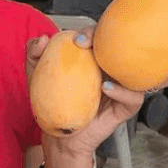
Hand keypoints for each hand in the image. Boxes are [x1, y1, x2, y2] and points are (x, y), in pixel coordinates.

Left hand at [24, 31, 143, 156]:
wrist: (59, 136)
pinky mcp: (125, 107)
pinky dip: (123, 91)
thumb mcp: (36, 75)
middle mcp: (111, 70)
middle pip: (120, 47)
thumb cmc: (52, 103)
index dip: (92, 31)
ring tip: (101, 64)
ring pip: (133, 69)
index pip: (100, 37)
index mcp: (94, 59)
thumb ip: (34, 53)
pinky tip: (106, 88)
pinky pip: (133, 97)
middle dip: (106, 38)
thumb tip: (43, 38)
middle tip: (86, 44)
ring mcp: (121, 88)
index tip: (76, 39)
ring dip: (122, 61)